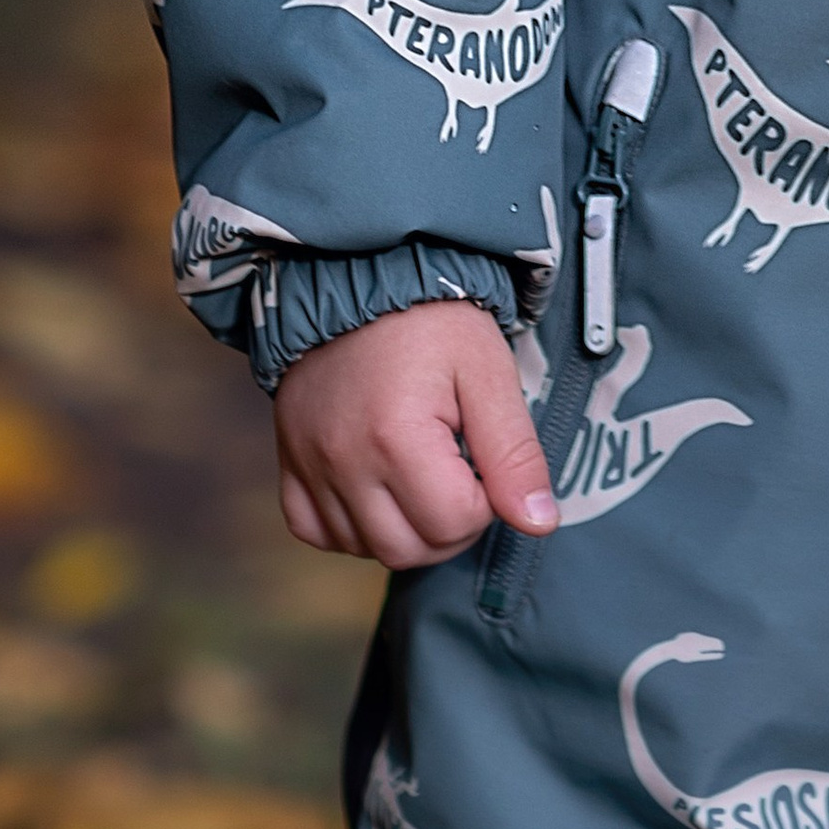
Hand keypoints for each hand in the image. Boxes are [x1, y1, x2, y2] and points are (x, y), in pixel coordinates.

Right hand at [273, 298, 556, 567]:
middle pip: (408, 550)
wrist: (362, 278)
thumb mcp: (486, 373)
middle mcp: (343, 460)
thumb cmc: (433, 321)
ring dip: (405, 530)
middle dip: (450, 524)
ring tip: (423, 474)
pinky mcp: (289, 463)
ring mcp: (309, 465)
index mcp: (395, 436)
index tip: (482, 454)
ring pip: (365, 549)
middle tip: (460, 471)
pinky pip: (315, 532)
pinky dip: (352, 527)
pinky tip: (379, 489)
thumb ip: (514, 453)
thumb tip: (539, 523)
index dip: (486, 500)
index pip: (455, 522)